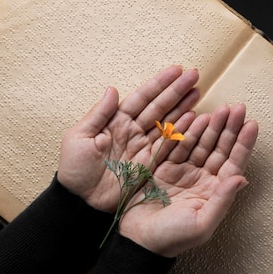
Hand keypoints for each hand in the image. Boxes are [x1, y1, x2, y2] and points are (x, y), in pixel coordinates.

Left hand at [57, 65, 200, 211]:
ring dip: (184, 106)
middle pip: (159, 106)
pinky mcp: (151, 162)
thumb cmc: (74, 170)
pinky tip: (195, 118)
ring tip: (198, 91)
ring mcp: (144, 146)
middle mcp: (133, 130)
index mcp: (116, 120)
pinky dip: (183, 131)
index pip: (142, 97)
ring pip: (168, 121)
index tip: (176, 70)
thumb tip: (112, 89)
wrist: (81, 203)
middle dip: (177, 90)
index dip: (159, 83)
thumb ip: (98, 114)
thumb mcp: (78, 138)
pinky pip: (170, 144)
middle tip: (195, 75)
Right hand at [117, 102, 257, 256]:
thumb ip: (222, 200)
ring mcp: (183, 171)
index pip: (233, 162)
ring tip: (219, 110)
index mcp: (214, 191)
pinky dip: (185, 130)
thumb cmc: (172, 238)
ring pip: (200, 142)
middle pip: (219, 148)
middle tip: (237, 108)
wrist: (137, 241)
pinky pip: (177, 144)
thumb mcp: (201, 223)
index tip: (251, 124)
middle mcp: (201, 178)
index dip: (243, 143)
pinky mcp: (163, 166)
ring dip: (210, 126)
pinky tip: (193, 116)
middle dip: (229, 128)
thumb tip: (241, 179)